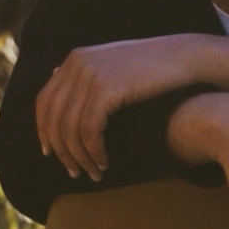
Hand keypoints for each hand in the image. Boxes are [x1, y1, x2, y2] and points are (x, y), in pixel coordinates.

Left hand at [37, 34, 228, 180]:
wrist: (185, 57)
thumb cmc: (155, 67)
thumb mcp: (114, 66)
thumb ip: (87, 75)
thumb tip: (55, 74)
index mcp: (75, 59)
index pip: (44, 100)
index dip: (44, 130)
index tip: (51, 153)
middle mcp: (76, 64)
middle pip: (53, 117)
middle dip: (61, 150)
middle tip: (74, 171)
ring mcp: (89, 75)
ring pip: (69, 128)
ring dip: (79, 156)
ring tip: (93, 172)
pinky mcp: (105, 89)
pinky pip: (88, 130)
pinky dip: (94, 151)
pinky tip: (105, 161)